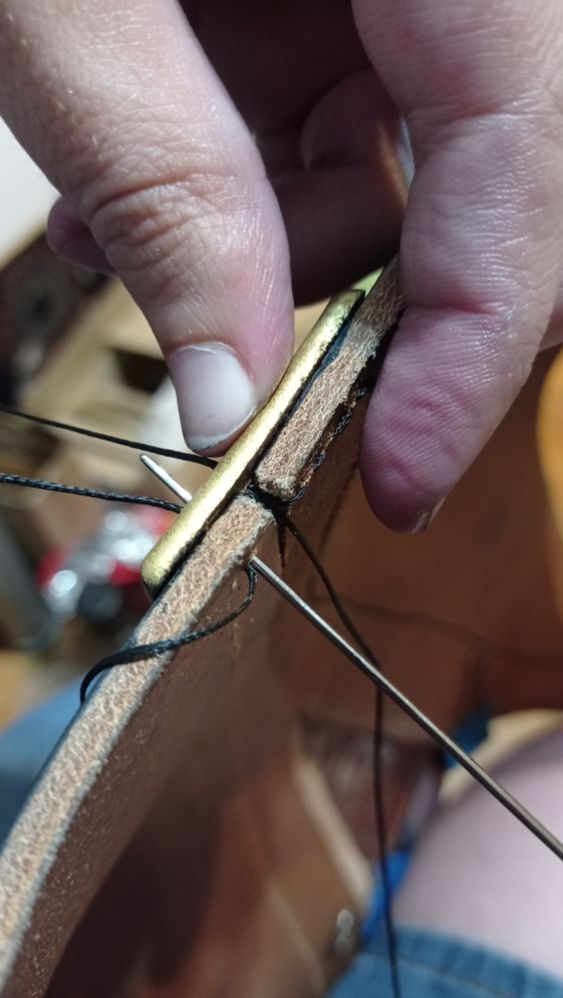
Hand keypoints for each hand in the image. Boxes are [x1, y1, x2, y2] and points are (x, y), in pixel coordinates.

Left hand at [1, 1, 561, 530]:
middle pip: (485, 178)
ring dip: (271, 232)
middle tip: (230, 334)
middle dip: (351, 285)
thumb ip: (162, 186)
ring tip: (128, 222)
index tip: (410, 474)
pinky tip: (151, 161)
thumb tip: (228, 387)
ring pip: (401, 164)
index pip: (530, 164)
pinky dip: (248, 172)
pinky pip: (337, 109)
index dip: (477, 346)